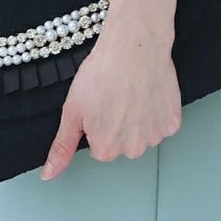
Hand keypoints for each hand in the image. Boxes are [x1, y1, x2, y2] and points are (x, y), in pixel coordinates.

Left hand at [40, 10, 180, 178]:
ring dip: (138, 119)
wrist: (133, 46)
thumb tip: (48, 175)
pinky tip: (148, 92)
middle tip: (115, 97)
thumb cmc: (102, 72)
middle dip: (118, 125)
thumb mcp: (72, 110)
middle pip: (122, 143)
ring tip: (132, 92)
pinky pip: (162, 123)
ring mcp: (155, 136)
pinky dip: (157, 111)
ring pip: (143, 134)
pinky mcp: (172, 122)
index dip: (97, 123)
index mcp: (106, 149)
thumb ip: (62, 147)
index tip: (99, 104)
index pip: (100, 146)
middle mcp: (132, 149)